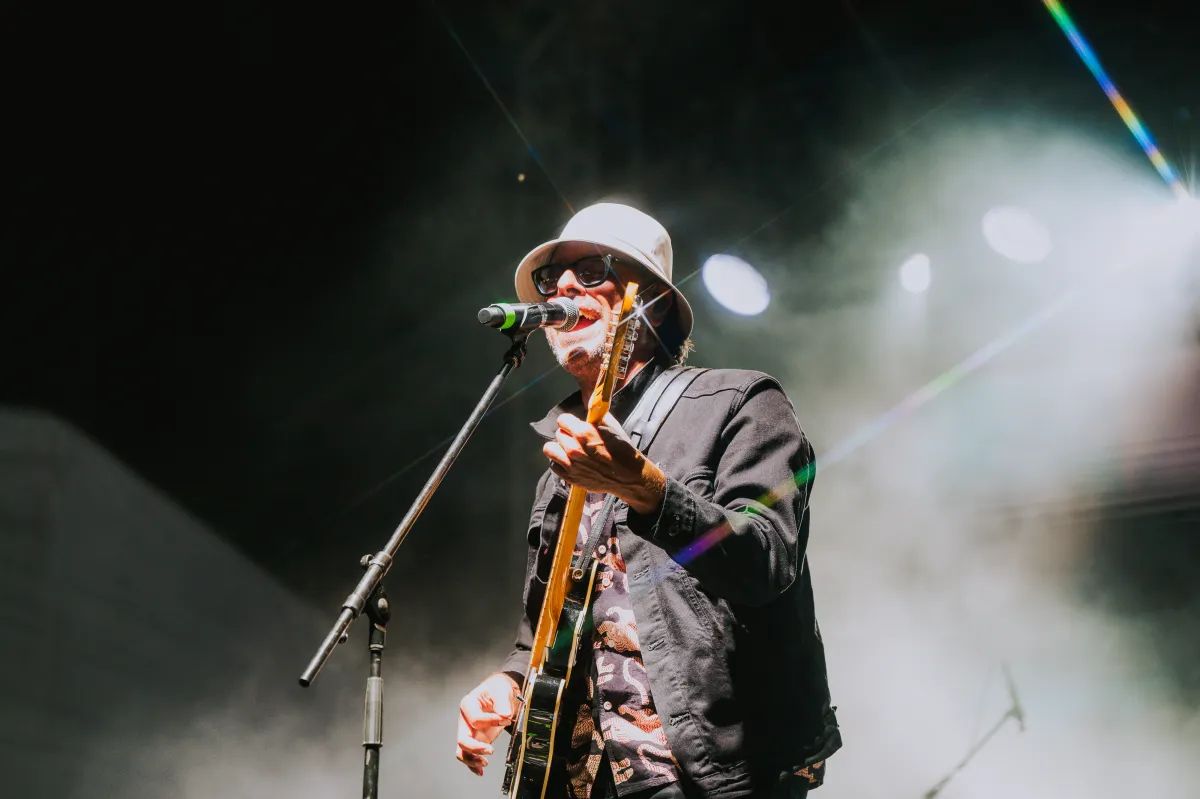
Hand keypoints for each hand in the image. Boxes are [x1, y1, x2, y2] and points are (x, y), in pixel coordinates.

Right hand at [456, 672, 519, 776]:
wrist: (500, 693)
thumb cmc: (497, 689)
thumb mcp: (500, 690)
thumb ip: (502, 701)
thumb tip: (505, 714)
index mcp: (468, 705)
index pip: (475, 719)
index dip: (490, 721)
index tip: (505, 719)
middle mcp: (465, 720)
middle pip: (462, 739)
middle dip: (475, 747)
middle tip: (490, 750)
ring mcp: (469, 732)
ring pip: (463, 751)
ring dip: (472, 760)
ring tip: (484, 764)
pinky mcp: (476, 740)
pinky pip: (470, 755)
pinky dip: (473, 765)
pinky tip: (480, 771)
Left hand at [542, 412, 665, 515]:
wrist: (628, 476)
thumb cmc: (622, 450)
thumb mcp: (612, 427)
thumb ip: (597, 416)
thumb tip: (590, 404)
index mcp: (583, 432)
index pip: (562, 420)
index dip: (570, 422)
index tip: (575, 426)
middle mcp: (573, 448)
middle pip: (558, 434)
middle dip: (567, 435)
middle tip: (577, 440)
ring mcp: (570, 464)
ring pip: (549, 449)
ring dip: (558, 448)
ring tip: (568, 450)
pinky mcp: (570, 477)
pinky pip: (553, 466)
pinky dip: (560, 463)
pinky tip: (570, 462)